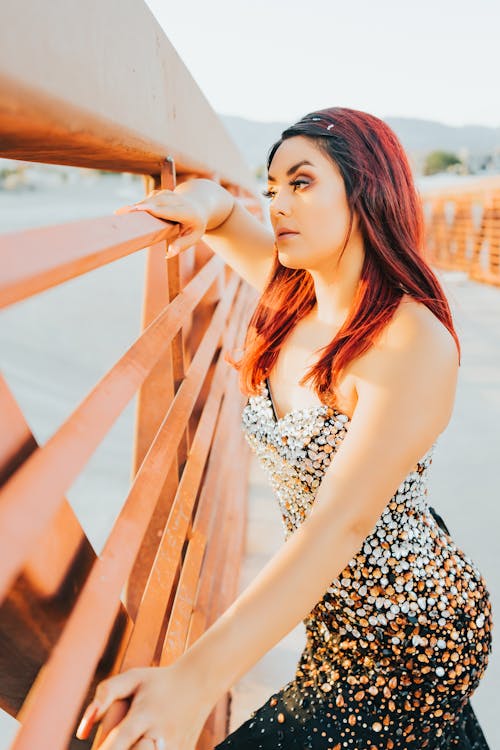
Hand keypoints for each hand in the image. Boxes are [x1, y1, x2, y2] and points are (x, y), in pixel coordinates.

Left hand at [75, 662, 213, 749]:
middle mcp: (161, 732)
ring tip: (137, 737)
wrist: (198, 683)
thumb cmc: (158, 681)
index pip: (121, 740)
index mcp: (146, 713)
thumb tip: (82, 733)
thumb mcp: (133, 678)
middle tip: (113, 742)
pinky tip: (148, 741)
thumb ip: (105, 694)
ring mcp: (175, 746)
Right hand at [114, 188, 208, 257]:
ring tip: (120, 213)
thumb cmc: (195, 225)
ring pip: (151, 199)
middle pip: (156, 202)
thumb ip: (182, 245)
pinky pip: (148, 199)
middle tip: (120, 212)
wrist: (199, 204)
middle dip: (139, 206)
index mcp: (188, 212)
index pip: (168, 210)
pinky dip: (139, 205)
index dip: (153, 209)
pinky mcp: (161, 193)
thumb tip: (169, 254)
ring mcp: (169, 194)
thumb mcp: (195, 237)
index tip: (140, 209)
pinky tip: (128, 212)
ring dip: (136, 205)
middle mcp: (178, 200)